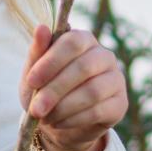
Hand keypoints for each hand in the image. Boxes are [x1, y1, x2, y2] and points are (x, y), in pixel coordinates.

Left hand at [19, 24, 125, 150]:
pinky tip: (59, 123)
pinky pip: (98, 111)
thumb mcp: (34, 72)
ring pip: (92, 91)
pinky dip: (73, 119)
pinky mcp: (120, 104)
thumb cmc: (45, 90)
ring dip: (63, 108)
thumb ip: (37, 52)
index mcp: (83, 40)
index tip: (31, 81)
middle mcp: (104, 56)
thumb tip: (41, 27)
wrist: (59, 121)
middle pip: (83, 67)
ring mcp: (116, 79)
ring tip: (45, 118)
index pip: (72, 42)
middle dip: (55, 90)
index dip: (51, 62)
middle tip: (36, 109)